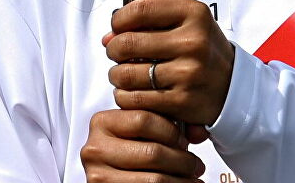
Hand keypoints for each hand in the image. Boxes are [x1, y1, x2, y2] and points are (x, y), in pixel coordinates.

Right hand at [80, 109, 204, 182]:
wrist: (112, 179)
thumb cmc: (129, 154)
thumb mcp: (141, 133)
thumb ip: (165, 126)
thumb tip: (199, 133)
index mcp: (102, 122)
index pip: (144, 119)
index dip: (172, 131)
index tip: (185, 141)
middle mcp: (95, 148)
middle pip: (152, 152)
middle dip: (182, 160)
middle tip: (196, 165)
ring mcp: (98, 175)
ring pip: (155, 178)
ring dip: (182, 180)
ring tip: (193, 178)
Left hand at [104, 0, 235, 129]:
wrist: (233, 87)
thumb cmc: (203, 51)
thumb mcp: (188, 21)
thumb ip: (151, 17)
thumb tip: (109, 35)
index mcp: (194, 14)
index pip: (141, 10)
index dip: (119, 19)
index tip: (117, 27)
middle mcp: (193, 42)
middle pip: (128, 43)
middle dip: (113, 49)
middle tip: (116, 53)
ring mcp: (188, 73)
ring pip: (126, 74)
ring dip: (116, 75)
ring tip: (123, 74)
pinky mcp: (182, 101)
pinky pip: (136, 99)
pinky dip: (125, 97)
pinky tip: (131, 92)